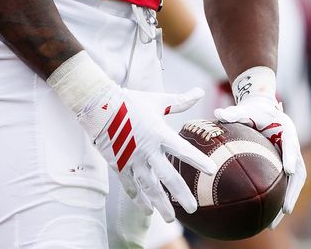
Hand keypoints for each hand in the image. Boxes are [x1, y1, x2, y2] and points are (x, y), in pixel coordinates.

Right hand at [49, 52, 217, 220]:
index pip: (181, 149)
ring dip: (160, 203)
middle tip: (193, 209)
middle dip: (180, 193)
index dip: (196, 160)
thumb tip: (199, 91)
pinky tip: (147, 209)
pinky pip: (130, 186)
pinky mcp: (119, 165)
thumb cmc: (130, 101)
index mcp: (159, 133)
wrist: (99, 106)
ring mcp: (132, 159)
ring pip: (148, 186)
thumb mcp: (157, 100)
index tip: (210, 170)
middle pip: (167, 176)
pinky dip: (138, 198)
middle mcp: (147, 149)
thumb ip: (179, 101)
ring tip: (171, 218)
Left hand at [214, 67, 305, 226]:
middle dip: (292, 191)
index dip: (292, 156)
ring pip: (295, 183)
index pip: (291, 143)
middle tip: (285, 210)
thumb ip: (234, 112)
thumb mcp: (245, 110)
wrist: (264, 112)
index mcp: (285, 129)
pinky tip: (268, 216)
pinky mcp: (287, 166)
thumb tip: (218, 112)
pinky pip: (286, 185)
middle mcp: (293, 145)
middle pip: (299, 171)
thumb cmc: (253, 112)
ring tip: (274, 222)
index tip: (289, 170)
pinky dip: (279, 200)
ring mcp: (292, 157)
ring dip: (287, 202)